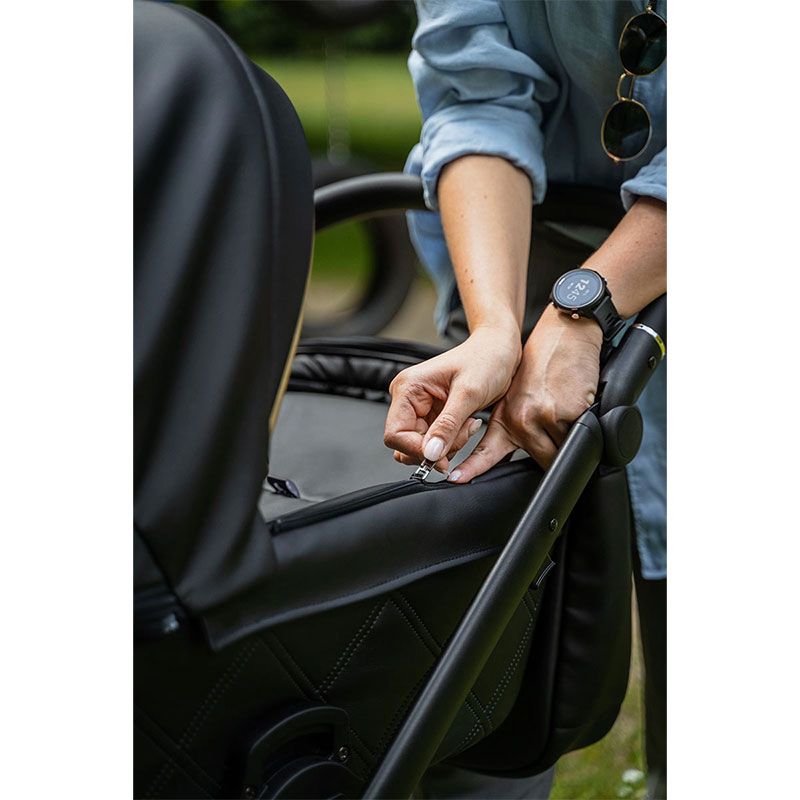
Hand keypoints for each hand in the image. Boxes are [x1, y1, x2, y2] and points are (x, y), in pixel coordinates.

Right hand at [383, 325, 520, 472]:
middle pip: (407, 444)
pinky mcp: (432, 416)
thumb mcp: (469, 393)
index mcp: (408, 387)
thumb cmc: (486, 359)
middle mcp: (409, 398)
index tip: (442, 457)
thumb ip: (447, 425)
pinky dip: (452, 442)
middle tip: (464, 434)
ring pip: (422, 447)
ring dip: (447, 446)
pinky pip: (435, 442)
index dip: (417, 450)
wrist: (498, 350)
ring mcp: (420, 408)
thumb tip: (430, 453)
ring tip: (469, 426)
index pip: (395, 434)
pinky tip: (468, 426)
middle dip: (437, 448)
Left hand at [450, 305, 601, 480]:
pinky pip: (581, 436)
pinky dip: (582, 427)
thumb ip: (513, 429)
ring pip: (562, 451)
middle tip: (556, 430)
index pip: (485, 452)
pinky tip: (576, 406)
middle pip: (541, 459)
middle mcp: (521, 419)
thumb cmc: (542, 366)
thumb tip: (515, 456)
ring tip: (565, 414)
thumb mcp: (517, 397)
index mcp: (507, 417)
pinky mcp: (569, 412)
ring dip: (568, 439)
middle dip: (551, 453)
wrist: (563, 336)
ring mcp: (544, 416)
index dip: (471, 468)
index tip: (455, 478)